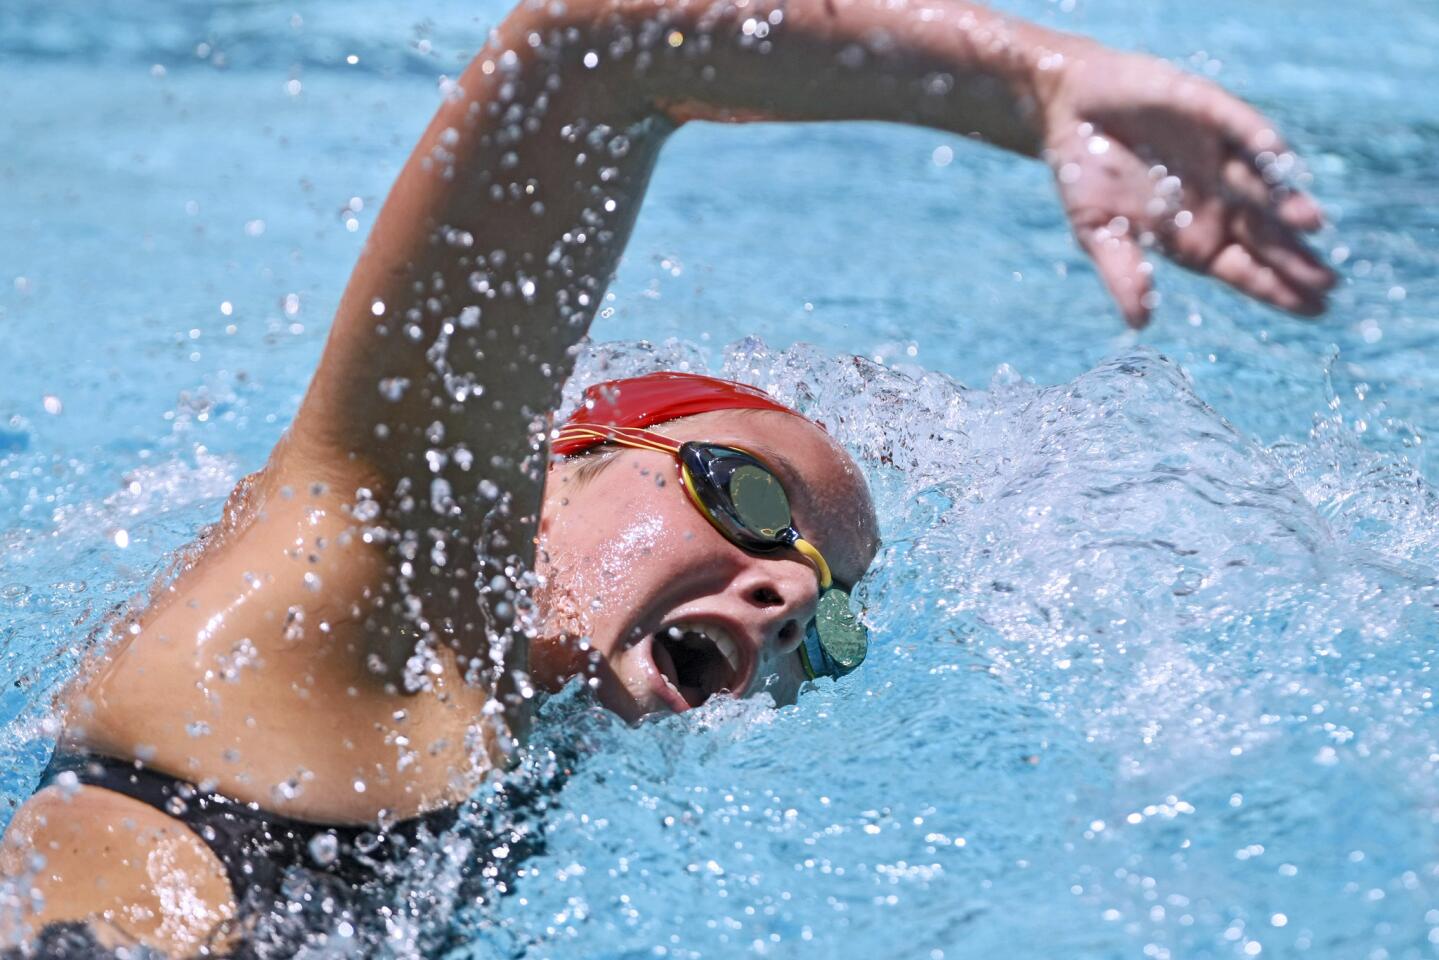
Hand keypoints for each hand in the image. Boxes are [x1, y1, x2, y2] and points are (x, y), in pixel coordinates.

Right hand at [1037, 43, 1335, 326]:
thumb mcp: (1095, 232)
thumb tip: (1140, 323)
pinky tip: (1280, 161)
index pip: (1245, 269)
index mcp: (1195, 236)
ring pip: (1262, 185)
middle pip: (1266, 235)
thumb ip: (1121, 273)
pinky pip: (1241, 128)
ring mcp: (1219, 156)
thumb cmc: (1084, 175)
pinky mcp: (1211, 111)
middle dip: (1296, 258)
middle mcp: (1218, 199)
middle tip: (1329, 283)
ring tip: (1310, 224)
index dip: (1277, 289)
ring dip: (1286, 203)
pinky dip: (1260, 142)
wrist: (1069, 110)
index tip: (1314, 310)